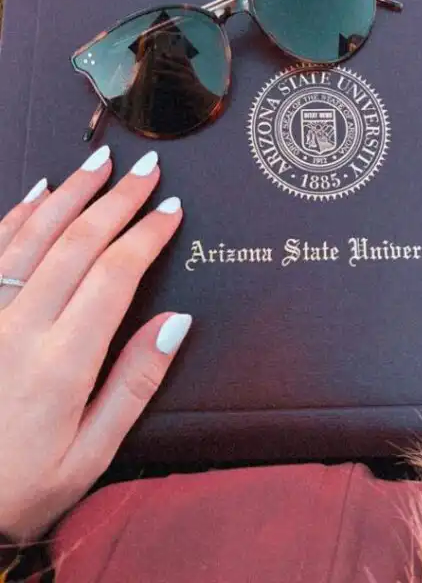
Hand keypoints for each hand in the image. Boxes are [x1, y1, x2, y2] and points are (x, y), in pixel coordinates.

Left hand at [0, 146, 190, 543]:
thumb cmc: (18, 485)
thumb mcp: (89, 457)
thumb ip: (133, 385)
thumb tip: (175, 322)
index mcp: (61, 362)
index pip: (115, 274)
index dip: (146, 234)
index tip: (170, 210)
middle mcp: (20, 327)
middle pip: (77, 242)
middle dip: (117, 199)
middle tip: (146, 170)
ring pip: (33, 234)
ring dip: (70, 193)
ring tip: (99, 163)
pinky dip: (18, 215)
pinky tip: (38, 194)